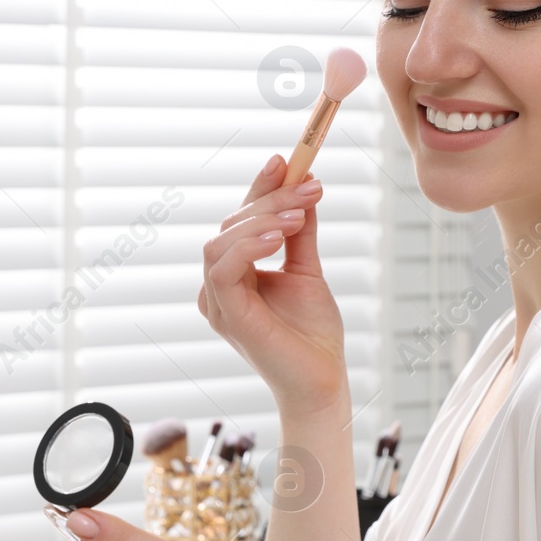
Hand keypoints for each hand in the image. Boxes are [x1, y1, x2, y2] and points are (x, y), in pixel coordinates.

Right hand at [198, 154, 346, 413]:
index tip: (283, 160)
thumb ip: (301, 234)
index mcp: (233, 275)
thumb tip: (304, 191)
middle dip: (270, 199)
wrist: (323, 380)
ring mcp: (217, 301)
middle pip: (230, 226)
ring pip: (221, 241)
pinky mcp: (226, 315)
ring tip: (299, 214)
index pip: (239, 222)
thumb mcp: (307, 271)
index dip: (258, 188)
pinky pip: (223, 268)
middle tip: (310, 187)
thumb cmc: (313, 335)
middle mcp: (218, 286)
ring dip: (262, 220)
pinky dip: (249, 245)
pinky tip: (280, 235)